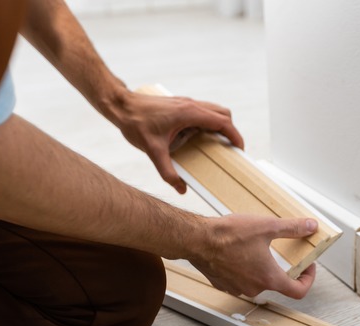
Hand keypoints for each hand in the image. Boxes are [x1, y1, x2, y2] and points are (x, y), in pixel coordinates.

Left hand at [111, 91, 243, 193]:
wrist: (120, 105)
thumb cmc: (135, 123)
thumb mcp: (152, 151)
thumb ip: (167, 172)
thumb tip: (181, 189)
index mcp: (190, 113)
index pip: (223, 122)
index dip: (235, 136)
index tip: (239, 149)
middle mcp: (191, 105)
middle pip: (223, 114)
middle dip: (231, 130)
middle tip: (230, 148)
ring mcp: (186, 103)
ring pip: (214, 110)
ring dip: (220, 125)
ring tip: (216, 143)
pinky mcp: (180, 104)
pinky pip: (202, 111)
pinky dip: (208, 122)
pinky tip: (197, 136)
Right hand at [190, 215, 317, 298]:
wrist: (198, 239)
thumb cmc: (228, 235)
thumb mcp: (267, 226)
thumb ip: (292, 228)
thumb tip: (310, 226)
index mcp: (269, 277)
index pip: (298, 291)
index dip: (308, 280)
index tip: (307, 268)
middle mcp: (254, 287)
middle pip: (278, 283)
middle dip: (283, 268)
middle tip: (283, 252)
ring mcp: (237, 288)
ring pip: (257, 281)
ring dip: (261, 268)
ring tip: (257, 249)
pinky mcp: (223, 284)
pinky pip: (240, 280)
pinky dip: (244, 269)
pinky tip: (239, 253)